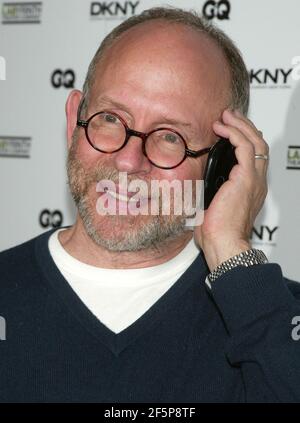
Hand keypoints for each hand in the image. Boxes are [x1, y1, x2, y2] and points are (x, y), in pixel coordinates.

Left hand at [194, 109, 268, 270]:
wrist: (223, 243)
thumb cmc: (216, 232)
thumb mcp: (211, 205)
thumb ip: (208, 191)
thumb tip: (192, 183)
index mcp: (249, 188)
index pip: (253, 156)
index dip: (244, 139)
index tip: (228, 129)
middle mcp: (256, 182)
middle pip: (259, 145)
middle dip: (245, 126)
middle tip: (230, 115)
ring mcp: (253, 179)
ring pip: (255, 141)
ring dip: (240, 125)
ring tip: (227, 115)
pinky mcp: (246, 178)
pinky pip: (245, 147)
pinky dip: (235, 133)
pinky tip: (222, 128)